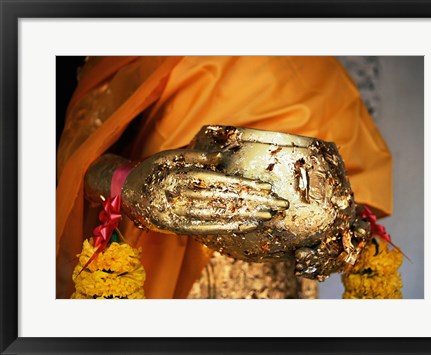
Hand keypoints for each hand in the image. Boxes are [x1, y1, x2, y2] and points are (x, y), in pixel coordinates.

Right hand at [121, 149, 288, 234]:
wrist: (124, 192)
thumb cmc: (152, 170)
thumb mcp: (168, 156)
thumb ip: (194, 156)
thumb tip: (219, 158)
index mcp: (181, 175)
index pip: (221, 182)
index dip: (245, 186)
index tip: (268, 188)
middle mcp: (182, 196)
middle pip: (225, 200)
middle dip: (254, 203)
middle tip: (279, 205)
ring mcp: (179, 213)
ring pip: (219, 215)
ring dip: (246, 216)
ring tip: (269, 216)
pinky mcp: (178, 227)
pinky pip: (207, 228)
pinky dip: (228, 227)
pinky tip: (246, 226)